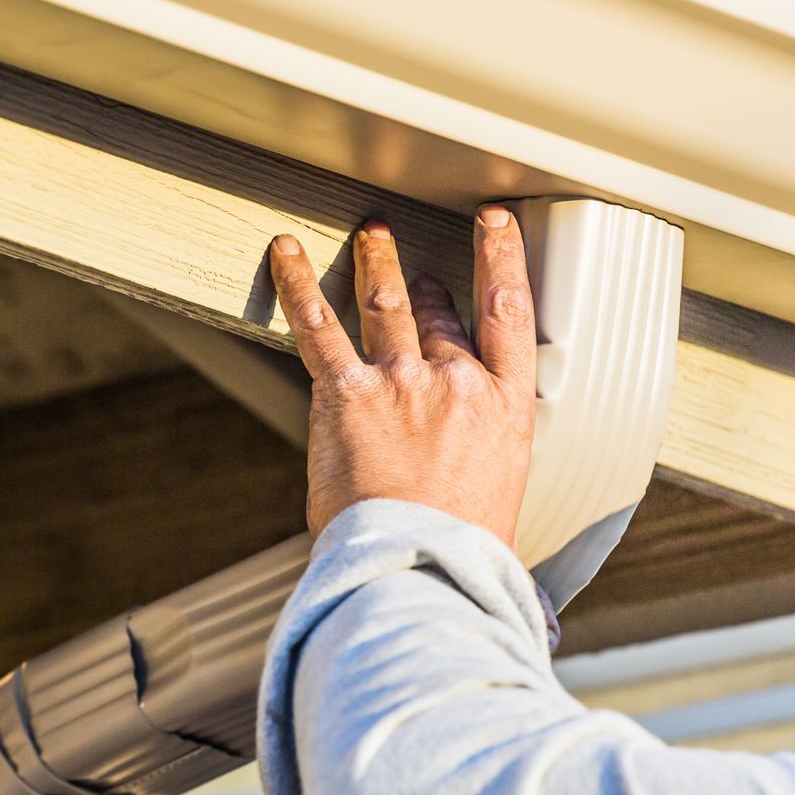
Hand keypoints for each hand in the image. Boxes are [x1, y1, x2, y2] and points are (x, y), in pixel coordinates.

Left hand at [268, 206, 535, 546]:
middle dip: (424, 288)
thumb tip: (482, 505)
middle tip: (416, 272)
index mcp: (505, 408)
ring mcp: (402, 382)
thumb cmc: (458, 554)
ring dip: (376, 263)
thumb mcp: (499, 502)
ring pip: (387, 303)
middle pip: (438, 316)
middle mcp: (457, 382)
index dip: (502, 260)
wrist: (422, 566)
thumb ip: (486, 470)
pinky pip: (318, 325)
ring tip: (371, 235)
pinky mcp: (347, 394)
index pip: (509, 313)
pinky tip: (285, 252)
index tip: (496, 227)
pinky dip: (298, 284)